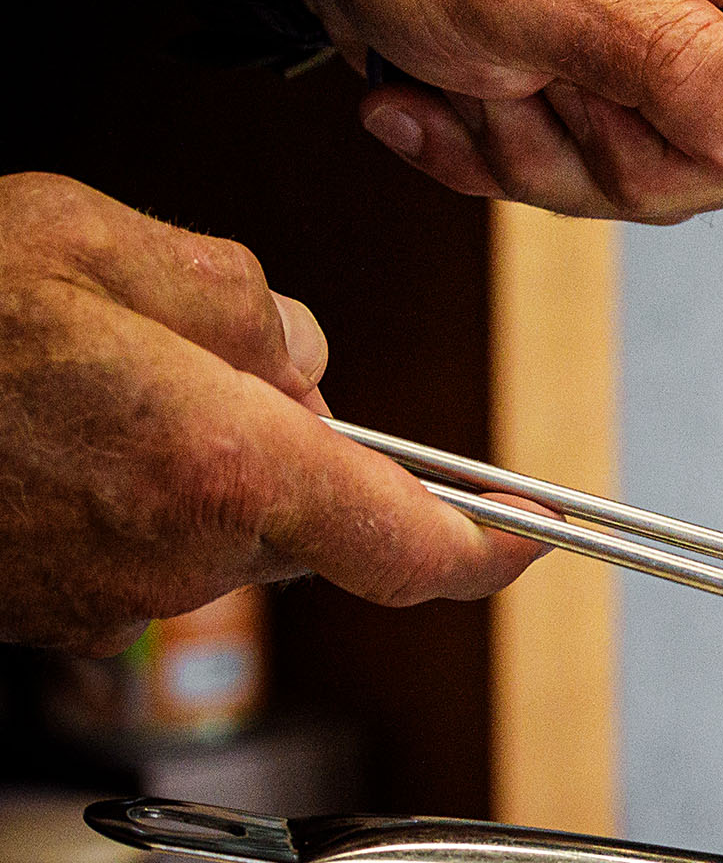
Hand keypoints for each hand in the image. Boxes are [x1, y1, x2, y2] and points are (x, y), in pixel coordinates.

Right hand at [0, 173, 540, 651]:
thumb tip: (299, 355)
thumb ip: (241, 302)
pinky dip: (121, 500)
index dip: (488, 547)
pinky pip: (130, 556)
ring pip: (211, 533)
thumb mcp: (103, 245)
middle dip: (288, 447)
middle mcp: (174, 556)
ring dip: (193, 469)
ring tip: (93, 387)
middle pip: (303, 519)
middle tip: (198, 360)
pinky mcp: (42, 617)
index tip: (534, 535)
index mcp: (222, 466)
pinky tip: (54, 434)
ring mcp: (104, 601)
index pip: (409, 545)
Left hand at [256, 0, 722, 231]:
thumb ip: (670, 59)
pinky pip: (599, 176)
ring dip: (555, 154)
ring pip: (676, 175)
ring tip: (478, 78)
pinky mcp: (618, 84)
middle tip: (541, 86)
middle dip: (637, 149)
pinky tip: (441, 94)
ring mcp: (673, 38)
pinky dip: (506, 156)